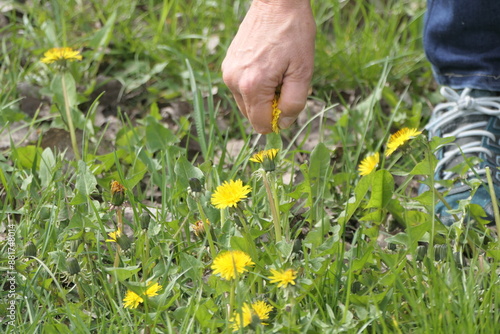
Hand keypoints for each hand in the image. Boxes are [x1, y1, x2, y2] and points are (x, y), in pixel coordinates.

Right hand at [222, 0, 315, 133]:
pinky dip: (255, 85)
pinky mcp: (228, 65)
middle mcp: (234, 81)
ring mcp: (228, 72)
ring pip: (246, 103)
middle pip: (252, 116)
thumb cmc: (293, 33)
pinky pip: (241, 88)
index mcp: (252, 86)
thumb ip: (294, 103)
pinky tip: (266, 65)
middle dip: (269, 107)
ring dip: (262, 96)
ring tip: (275, 72)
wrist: (276, 2)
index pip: (261, 124)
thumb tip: (283, 124)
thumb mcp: (303, 72)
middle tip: (284, 82)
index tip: (288, 102)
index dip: (277, 121)